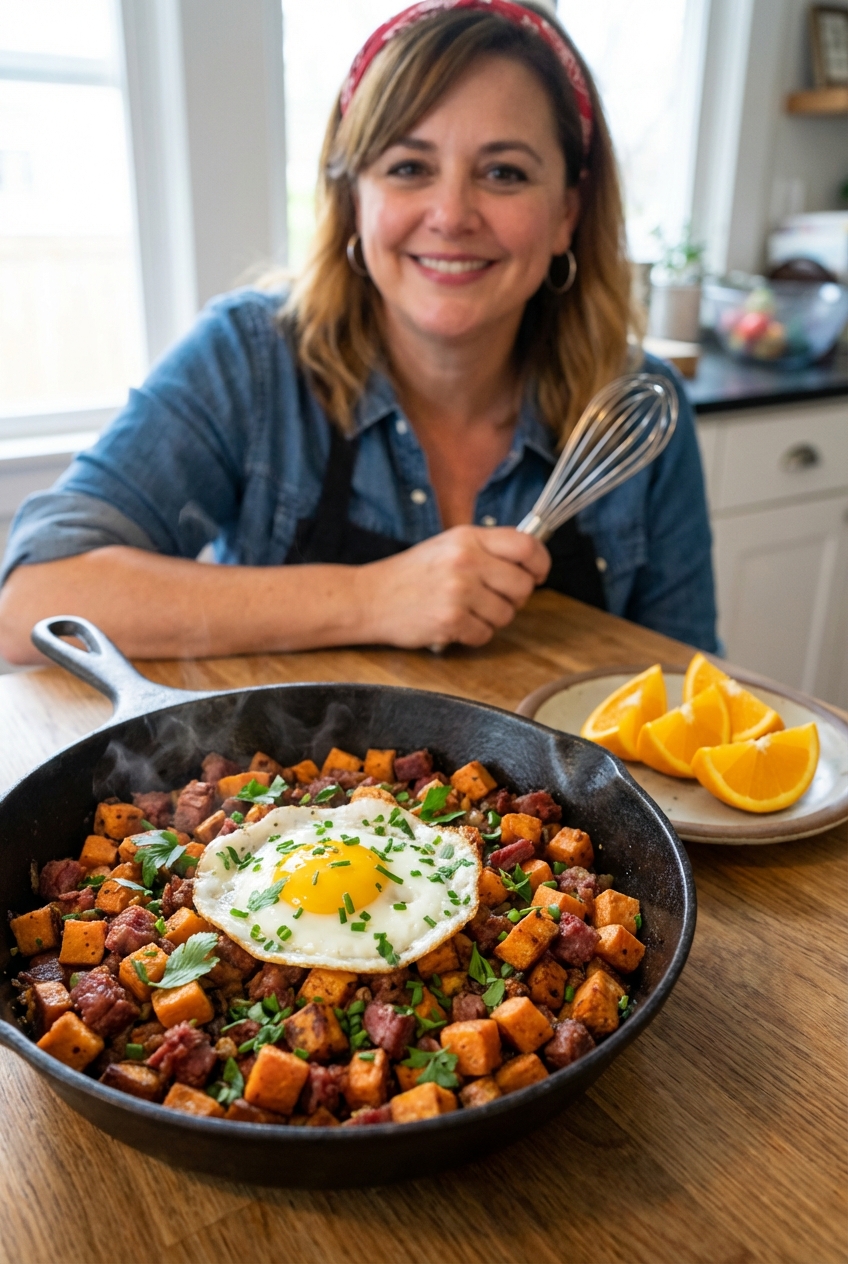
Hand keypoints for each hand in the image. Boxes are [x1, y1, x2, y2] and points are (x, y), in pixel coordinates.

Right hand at [359, 525, 550, 648]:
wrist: (368, 598)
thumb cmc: (410, 575)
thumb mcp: (448, 546)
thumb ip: (485, 550)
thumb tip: (528, 564)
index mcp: (467, 537)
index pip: (526, 545)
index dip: (540, 562)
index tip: (537, 574)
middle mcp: (465, 561)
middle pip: (522, 585)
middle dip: (515, 598)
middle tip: (494, 599)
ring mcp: (458, 591)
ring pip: (507, 614)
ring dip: (492, 619)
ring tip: (467, 611)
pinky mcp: (450, 620)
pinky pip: (485, 634)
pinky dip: (474, 634)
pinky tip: (455, 624)